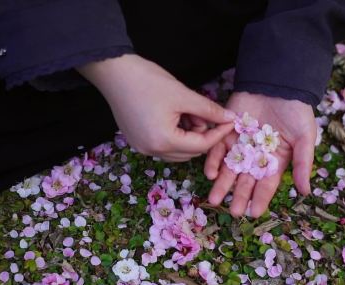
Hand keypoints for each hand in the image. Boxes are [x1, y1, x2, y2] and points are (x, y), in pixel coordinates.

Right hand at [77, 54, 235, 161]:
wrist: (114, 72)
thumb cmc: (148, 81)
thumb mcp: (183, 95)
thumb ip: (209, 110)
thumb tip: (230, 119)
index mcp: (164, 141)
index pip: (201, 146)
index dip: (218, 133)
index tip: (230, 121)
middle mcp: (152, 151)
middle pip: (190, 152)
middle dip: (202, 134)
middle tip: (202, 112)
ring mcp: (142, 148)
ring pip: (177, 151)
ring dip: (188, 135)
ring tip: (186, 111)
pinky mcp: (137, 141)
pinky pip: (163, 145)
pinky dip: (174, 135)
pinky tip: (174, 115)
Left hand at [205, 92, 316, 216]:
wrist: (278, 83)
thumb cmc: (296, 111)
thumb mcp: (305, 137)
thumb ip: (303, 164)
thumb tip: (305, 192)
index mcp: (275, 162)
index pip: (266, 185)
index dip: (260, 199)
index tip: (253, 213)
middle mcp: (255, 158)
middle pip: (245, 181)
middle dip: (238, 197)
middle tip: (232, 212)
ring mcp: (240, 146)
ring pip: (229, 169)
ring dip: (221, 185)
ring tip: (214, 199)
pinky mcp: (227, 133)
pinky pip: (218, 150)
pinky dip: (213, 161)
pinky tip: (210, 173)